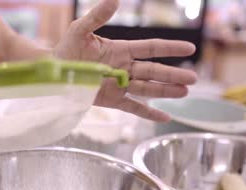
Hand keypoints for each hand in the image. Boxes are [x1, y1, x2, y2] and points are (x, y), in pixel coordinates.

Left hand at [54, 0, 196, 121]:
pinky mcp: (112, 101)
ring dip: (166, 91)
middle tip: (193, 78)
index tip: (189, 48)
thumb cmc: (66, 49)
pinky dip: (148, 113)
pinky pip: (133, 107)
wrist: (52, 72)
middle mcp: (124, 68)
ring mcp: (119, 85)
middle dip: (173, 75)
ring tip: (184, 92)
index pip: (150, 48)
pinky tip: (164, 116)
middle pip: (154, 71)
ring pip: (148, 88)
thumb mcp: (80, 30)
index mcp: (120, 50)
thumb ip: (97, 16)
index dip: (170, 48)